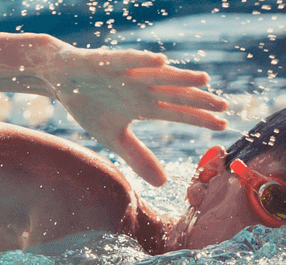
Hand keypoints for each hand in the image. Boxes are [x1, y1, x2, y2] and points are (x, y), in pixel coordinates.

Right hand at [41, 43, 227, 185]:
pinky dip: (143, 60)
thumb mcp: (114, 138)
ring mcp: (127, 73)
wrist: (61, 79)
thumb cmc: (90, 105)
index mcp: (144, 105)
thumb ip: (138, 157)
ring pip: (159, 75)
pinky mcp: (108, 62)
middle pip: (175, 94)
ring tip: (204, 81)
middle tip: (225, 106)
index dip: (199, 119)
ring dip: (180, 77)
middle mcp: (142, 87)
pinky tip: (161, 61)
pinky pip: (128, 60)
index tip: (223, 126)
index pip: (178, 112)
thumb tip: (163, 183)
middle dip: (199, 99)